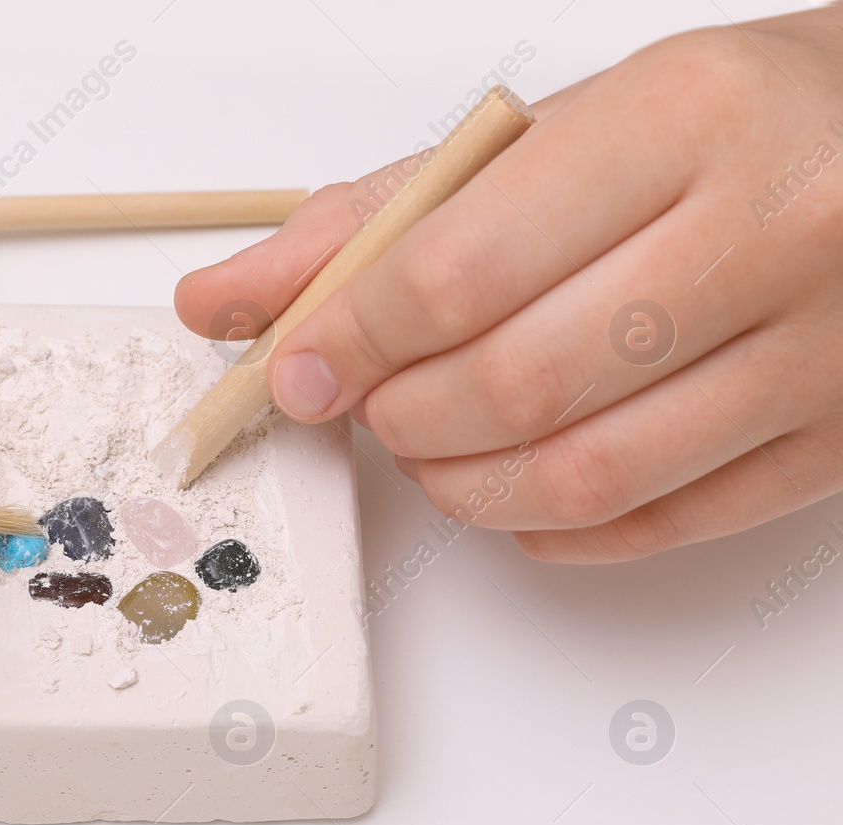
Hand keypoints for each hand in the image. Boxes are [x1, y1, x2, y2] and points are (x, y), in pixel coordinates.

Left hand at [177, 9, 842, 561]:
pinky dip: (549, 526)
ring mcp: (823, 348)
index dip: (347, 338)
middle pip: (513, 384)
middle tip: (372, 403)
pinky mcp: (838, 440)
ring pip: (582, 475)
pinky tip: (517, 485)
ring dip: (461, 484)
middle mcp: (772, 229)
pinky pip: (656, 524)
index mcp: (685, 120)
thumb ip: (376, 215)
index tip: (298, 366)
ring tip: (432, 446)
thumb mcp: (550, 131)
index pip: (460, 270)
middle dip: (399, 417)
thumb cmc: (718, 127)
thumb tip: (222, 298)